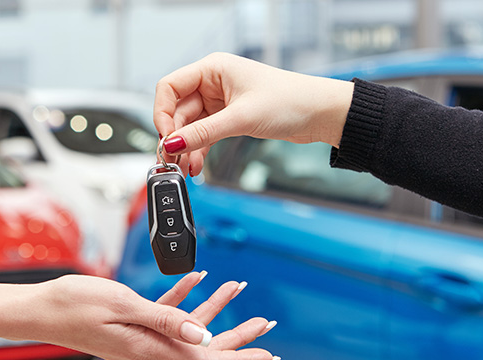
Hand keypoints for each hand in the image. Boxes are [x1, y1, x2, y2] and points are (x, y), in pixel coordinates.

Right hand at [0, 272, 278, 359]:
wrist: (42, 308)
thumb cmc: (75, 304)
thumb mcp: (123, 306)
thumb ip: (166, 320)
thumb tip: (203, 334)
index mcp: (151, 348)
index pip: (206, 358)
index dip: (240, 356)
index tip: (267, 353)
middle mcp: (150, 347)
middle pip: (204, 344)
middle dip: (237, 334)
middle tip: (264, 324)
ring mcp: (141, 337)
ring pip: (188, 327)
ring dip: (214, 309)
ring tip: (237, 290)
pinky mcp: (132, 325)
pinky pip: (166, 314)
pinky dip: (183, 298)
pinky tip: (196, 280)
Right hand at [154, 52, 353, 175]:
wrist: (320, 113)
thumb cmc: (290, 100)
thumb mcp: (241, 118)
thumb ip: (203, 132)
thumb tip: (173, 143)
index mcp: (212, 69)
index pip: (170, 87)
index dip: (162, 113)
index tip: (166, 137)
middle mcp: (213, 83)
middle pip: (178, 111)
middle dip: (175, 137)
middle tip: (171, 160)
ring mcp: (220, 102)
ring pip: (191, 127)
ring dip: (187, 148)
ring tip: (185, 169)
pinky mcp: (229, 118)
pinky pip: (205, 135)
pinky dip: (199, 150)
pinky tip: (197, 166)